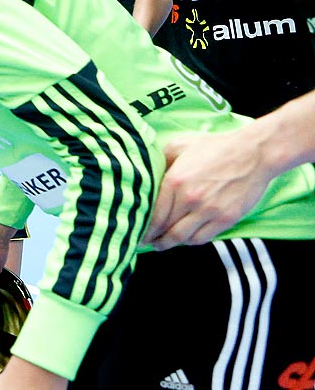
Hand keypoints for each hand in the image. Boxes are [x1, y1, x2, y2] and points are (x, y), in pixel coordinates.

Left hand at [144, 131, 270, 248]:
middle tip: (146, 242)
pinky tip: (184, 238)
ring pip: (183, 238)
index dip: (143, 228)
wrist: (253, 153)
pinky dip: (191, 241)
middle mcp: (190, 199)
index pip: (153, 214)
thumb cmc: (215, 147)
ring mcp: (209, 211)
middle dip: (153, 238)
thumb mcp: (180, 146)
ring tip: (163, 243)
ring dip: (170, 243)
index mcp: (175, 181)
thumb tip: (147, 176)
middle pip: (165, 228)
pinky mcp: (226, 219)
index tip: (137, 232)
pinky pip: (203, 238)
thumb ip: (161, 162)